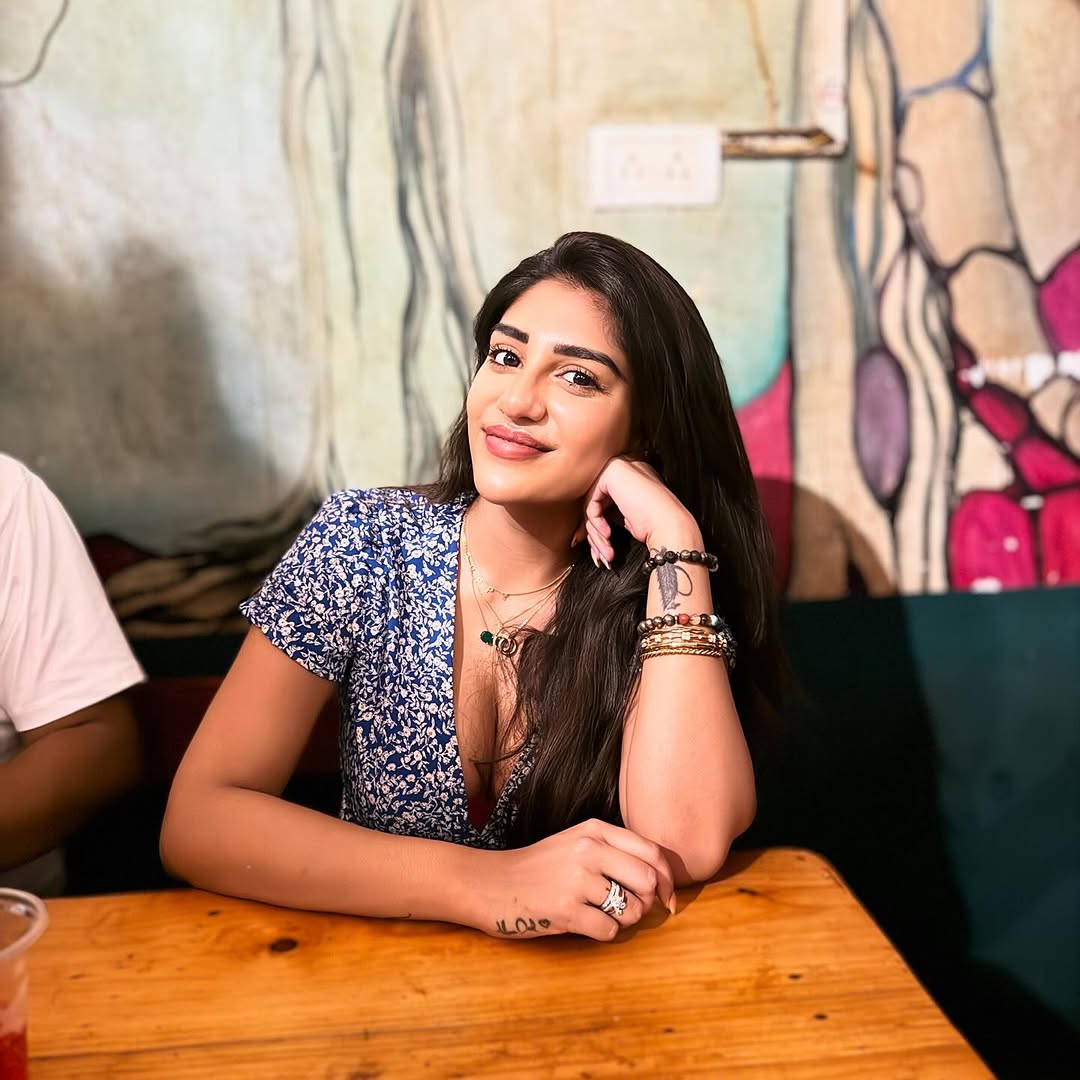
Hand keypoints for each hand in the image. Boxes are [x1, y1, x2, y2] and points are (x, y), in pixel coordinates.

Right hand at [481, 818, 676, 940]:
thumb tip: (660, 879)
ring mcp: (577, 880)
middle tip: (633, 910)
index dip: (668, 878)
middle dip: (648, 902)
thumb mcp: (575, 843)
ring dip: (623, 920)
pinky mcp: (567, 910)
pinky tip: (584, 924)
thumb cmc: (538, 867)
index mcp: (595, 830)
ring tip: (600, 914)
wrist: (491, 883)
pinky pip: (609, 931)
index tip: (667, 896)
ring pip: (632, 909)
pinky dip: (603, 934)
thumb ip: (614, 851)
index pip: (652, 852)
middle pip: (648, 881)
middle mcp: (589, 850)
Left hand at [577, 457, 700, 567]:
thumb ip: (605, 517)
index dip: (596, 525)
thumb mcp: (625, 519)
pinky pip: (592, 502)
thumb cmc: (655, 526)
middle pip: (595, 502)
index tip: (597, 547)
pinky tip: (608, 534)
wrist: (669, 526)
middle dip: (594, 532)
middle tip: (600, 554)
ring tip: (606, 551)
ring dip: (596, 533)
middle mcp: (626, 468)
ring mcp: (619, 468)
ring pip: (592, 504)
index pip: (604, 499)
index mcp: (633, 476)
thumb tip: (578, 534)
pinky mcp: (612, 473)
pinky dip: (596, 523)